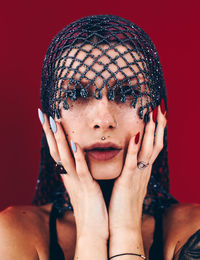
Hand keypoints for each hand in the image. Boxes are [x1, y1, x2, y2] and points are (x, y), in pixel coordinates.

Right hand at [42, 114, 108, 239]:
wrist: (94, 230)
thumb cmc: (90, 207)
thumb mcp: (81, 186)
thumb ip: (75, 173)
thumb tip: (70, 164)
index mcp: (69, 174)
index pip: (57, 150)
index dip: (51, 134)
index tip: (46, 117)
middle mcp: (69, 176)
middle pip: (56, 150)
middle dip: (49, 132)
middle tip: (43, 114)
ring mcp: (77, 181)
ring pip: (65, 157)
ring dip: (59, 140)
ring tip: (54, 123)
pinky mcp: (87, 188)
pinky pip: (81, 171)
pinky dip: (77, 158)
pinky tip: (75, 145)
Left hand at [108, 105, 166, 232]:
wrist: (124, 226)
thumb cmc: (124, 204)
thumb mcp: (129, 182)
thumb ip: (131, 170)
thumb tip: (130, 160)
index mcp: (143, 170)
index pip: (154, 145)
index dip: (158, 130)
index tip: (158, 114)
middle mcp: (144, 170)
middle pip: (155, 144)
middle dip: (158, 125)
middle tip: (160, 107)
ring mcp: (138, 175)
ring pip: (148, 150)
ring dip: (150, 132)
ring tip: (152, 115)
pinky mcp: (128, 182)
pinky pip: (133, 163)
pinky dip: (135, 148)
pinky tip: (135, 135)